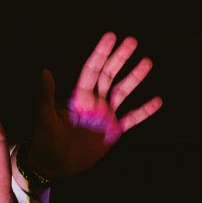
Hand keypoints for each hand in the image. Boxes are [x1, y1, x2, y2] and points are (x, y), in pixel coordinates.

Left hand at [29, 32, 161, 180]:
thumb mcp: (44, 118)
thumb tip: (44, 71)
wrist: (54, 165)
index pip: (92, 70)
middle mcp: (93, 102)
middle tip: (132, 41)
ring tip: (147, 61)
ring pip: (122, 91)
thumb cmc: (44, 141)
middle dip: (120, 58)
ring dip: (134, 78)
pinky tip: (157, 100)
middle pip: (109, 75)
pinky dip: (144, 110)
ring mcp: (105, 115)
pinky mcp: (113, 131)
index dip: (101, 53)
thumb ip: (45, 96)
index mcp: (77, 96)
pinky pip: (132, 118)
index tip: (110, 37)